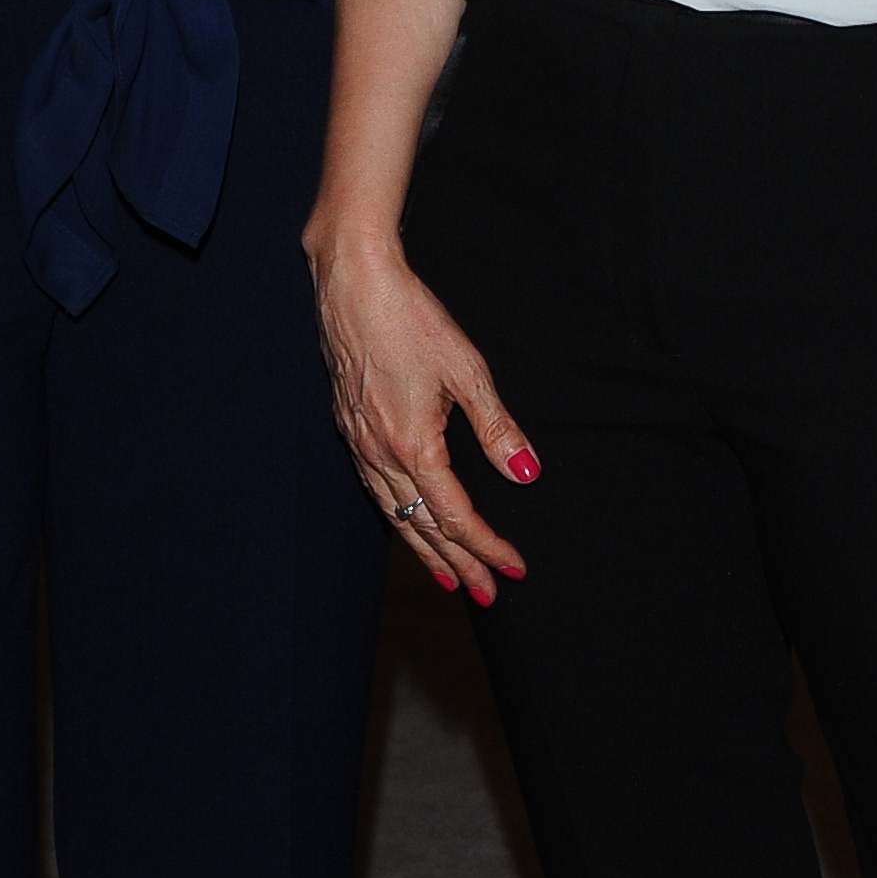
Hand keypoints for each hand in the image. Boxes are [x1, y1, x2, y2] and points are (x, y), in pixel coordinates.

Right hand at [307, 224, 535, 605]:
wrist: (352, 282)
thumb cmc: (410, 318)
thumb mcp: (467, 370)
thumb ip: (497, 428)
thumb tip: (526, 474)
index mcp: (413, 445)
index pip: (457, 516)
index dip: (488, 547)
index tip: (514, 568)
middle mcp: (380, 454)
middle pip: (423, 526)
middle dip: (457, 563)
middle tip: (485, 594)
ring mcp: (359, 442)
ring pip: (395, 513)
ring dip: (424, 548)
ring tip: (449, 575)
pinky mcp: (350, 426)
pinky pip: (376, 489)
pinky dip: (398, 515)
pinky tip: (407, 518)